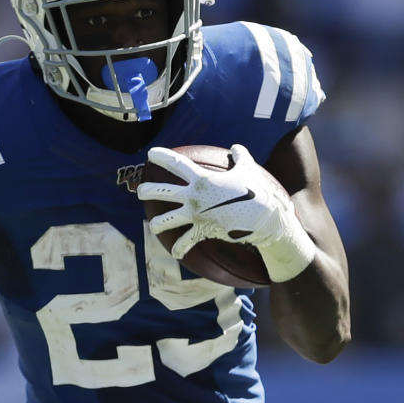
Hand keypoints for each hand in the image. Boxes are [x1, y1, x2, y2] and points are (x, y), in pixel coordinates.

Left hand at [137, 143, 316, 281]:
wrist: (264, 217)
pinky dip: (179, 249)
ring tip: (154, 226)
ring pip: (165, 221)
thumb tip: (236, 148)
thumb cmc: (258, 190)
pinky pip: (185, 243)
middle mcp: (193, 197)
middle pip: (161, 193)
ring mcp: (195, 215)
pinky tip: (176, 254)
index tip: (150, 154)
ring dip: (157, 225)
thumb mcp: (249, 168)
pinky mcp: (202, 231)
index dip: (161, 157)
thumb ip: (240, 156)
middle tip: (140, 191)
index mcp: (202, 179)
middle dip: (146, 191)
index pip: (176, 164)